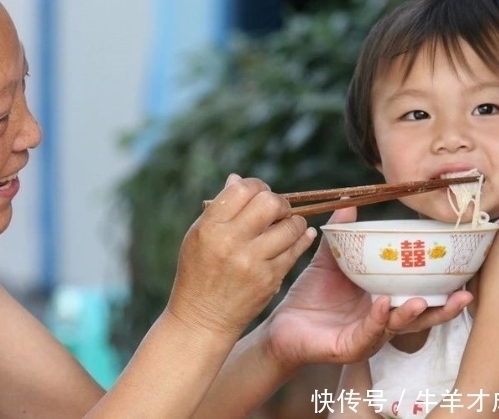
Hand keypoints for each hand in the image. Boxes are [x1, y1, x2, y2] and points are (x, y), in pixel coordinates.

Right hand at [166, 174, 316, 338]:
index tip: (259, 193)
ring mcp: (252, 262)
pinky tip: (301, 235)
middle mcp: (231, 243)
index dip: (256, 186)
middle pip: (270, 203)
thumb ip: (219, 208)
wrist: (202, 319)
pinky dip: (301, 239)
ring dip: (293, 220)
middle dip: (278, 201)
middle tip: (276, 209)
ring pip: (290, 226)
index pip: (242, 190)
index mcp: (209, 228)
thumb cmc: (198, 273)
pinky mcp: (270, 279)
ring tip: (287, 224)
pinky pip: (295, 250)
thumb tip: (238, 179)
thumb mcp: (197, 237)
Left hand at [265, 206, 471, 366]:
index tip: (463, 272)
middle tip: (464, 296)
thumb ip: (342, 236)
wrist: (281, 326)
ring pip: (398, 328)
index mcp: (383, 300)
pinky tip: (382, 305)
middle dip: (443, 309)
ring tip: (421, 301)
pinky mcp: (349, 348)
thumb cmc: (310, 297)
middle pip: (420, 317)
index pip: (419, 294)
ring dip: (411, 315)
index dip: (442, 288)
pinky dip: (376, 319)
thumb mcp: (329, 262)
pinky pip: (367, 334)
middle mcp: (382, 321)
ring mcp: (368, 336)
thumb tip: (349, 203)